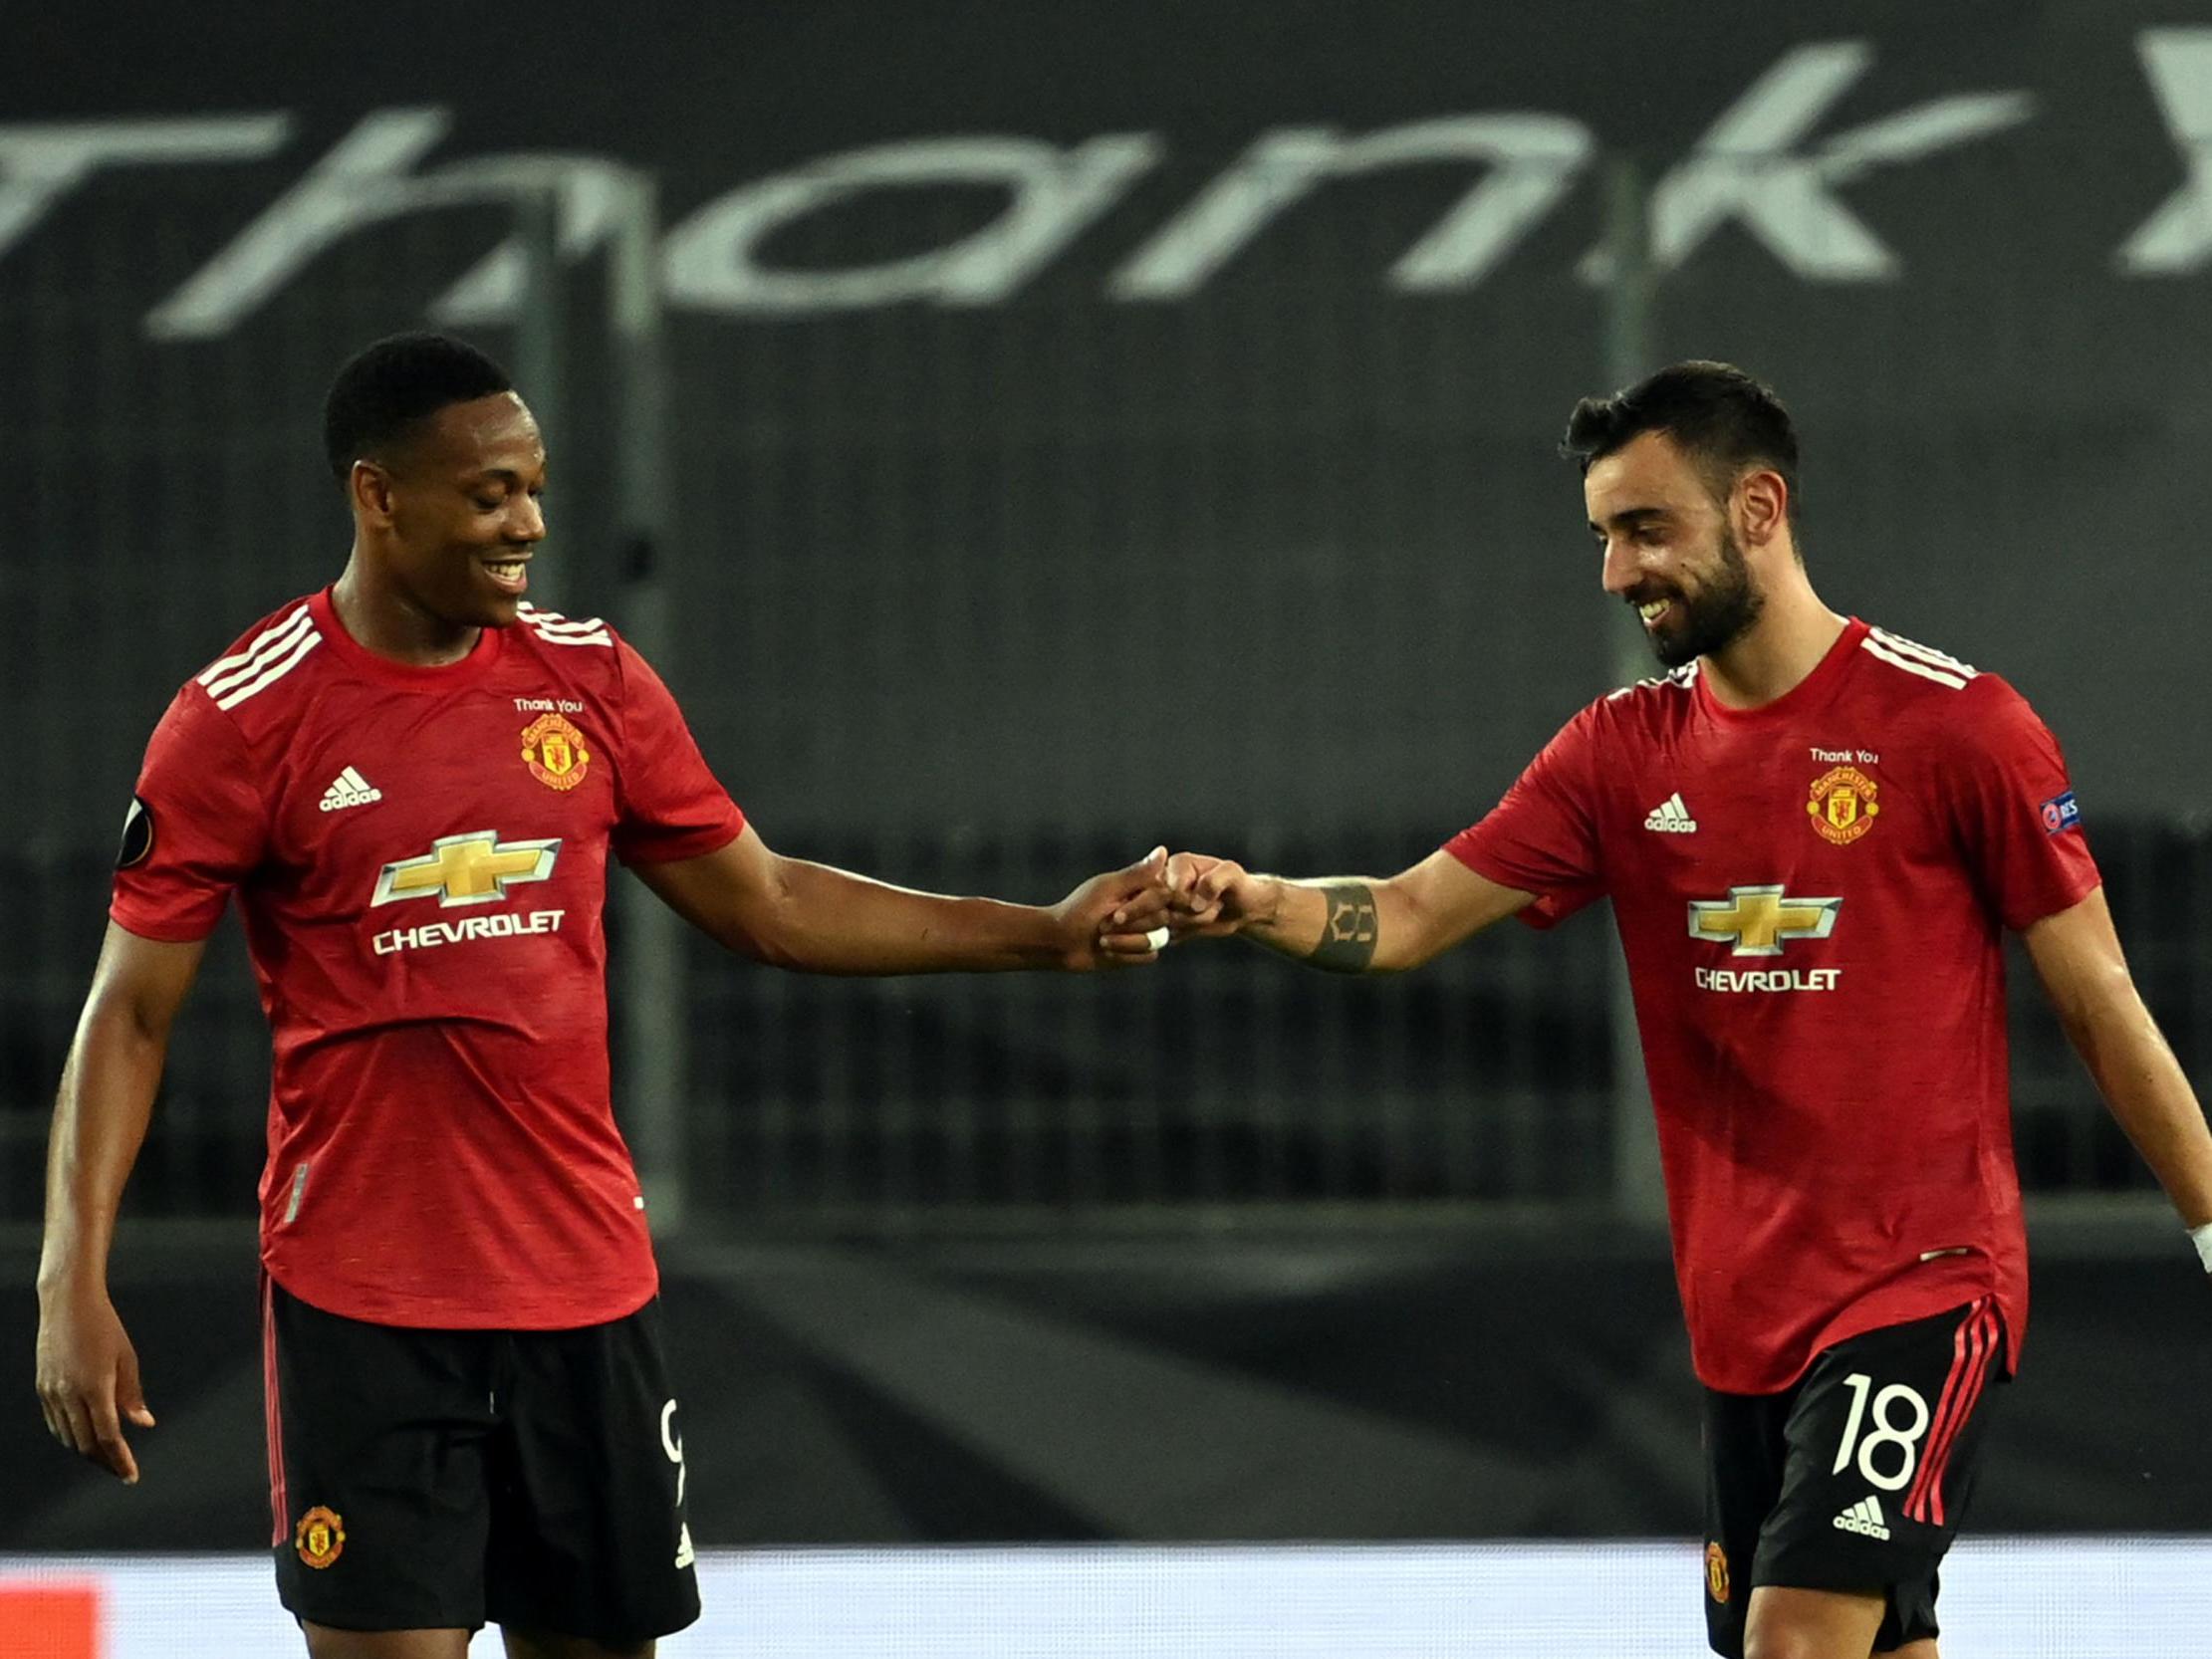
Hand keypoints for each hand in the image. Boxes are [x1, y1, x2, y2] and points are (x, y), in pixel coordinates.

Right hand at [36, 1281, 154, 1483]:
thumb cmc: (104, 1327)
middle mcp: (69, 1395)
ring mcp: (51, 1393)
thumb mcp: (127, 1358)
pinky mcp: (42, 1389)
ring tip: (107, 1457)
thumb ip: (133, 1395)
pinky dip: (71, 1437)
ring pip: (69, 1438)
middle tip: (121, 1470)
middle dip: (105, 1462)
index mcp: (95, 1388)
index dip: (120, 1460)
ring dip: (88, 1452)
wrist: (67, 1304)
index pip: (108, 1436)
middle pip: (86, 1444)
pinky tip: (84, 1438)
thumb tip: (144, 1424)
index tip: (131, 1475)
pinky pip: (56, 1424)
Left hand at [1051, 846, 1173, 968]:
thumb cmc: (1079, 910)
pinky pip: (1149, 956)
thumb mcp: (1108, 889)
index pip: (1162, 896)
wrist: (1060, 942)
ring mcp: (1144, 930)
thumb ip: (1138, 874)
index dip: (1141, 908)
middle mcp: (1146, 908)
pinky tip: (1107, 952)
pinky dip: (1126, 955)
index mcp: (1140, 888)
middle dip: (1130, 927)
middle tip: (1103, 927)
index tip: (1116, 916)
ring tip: (1103, 940)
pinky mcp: (1139, 951)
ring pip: (1156, 940)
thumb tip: (1163, 850)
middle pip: (1161, 919)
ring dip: (1125, 942)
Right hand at [1164, 851, 1272, 939]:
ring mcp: (1164, 900)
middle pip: (1165, 908)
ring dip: (1194, 922)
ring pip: (1168, 923)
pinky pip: (1170, 934)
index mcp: (1176, 864)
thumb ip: (1214, 880)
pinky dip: (1189, 932)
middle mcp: (1164, 880)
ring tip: (1208, 910)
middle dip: (1193, 914)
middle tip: (1211, 904)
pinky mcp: (1167, 919)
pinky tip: (1200, 921)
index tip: (1209, 893)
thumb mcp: (1233, 874)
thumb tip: (1194, 904)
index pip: (1169, 891)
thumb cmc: (1238, 885)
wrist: (1243, 907)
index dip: (1189, 900)